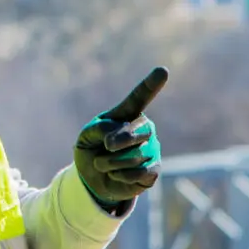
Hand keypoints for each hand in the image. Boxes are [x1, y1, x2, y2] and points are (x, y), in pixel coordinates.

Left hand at [73, 66, 166, 210]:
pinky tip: (116, 175)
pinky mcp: (154, 170)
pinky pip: (140, 173)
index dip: (151, 84)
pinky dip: (121, 176)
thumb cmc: (92, 150)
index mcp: (128, 115)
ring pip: (136, 155)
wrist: (93, 178)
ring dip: (111, 162)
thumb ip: (98, 129)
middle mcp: (144, 129)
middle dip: (120, 140)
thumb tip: (116, 135)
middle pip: (139, 130)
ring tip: (103, 164)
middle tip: (107, 146)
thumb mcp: (86, 136)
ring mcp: (152, 149)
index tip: (163, 70)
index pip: (141, 97)